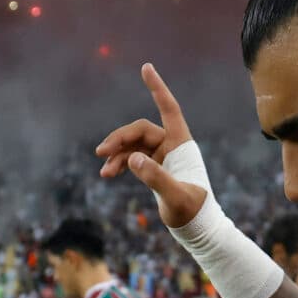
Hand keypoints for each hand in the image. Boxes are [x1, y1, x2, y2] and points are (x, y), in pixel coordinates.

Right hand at [97, 64, 208, 230]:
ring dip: (116, 154)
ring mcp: (161, 156)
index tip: (146, 68)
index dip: (157, 88)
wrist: (196, 228)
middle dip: (119, 139)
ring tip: (103, 171)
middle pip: (140, 130)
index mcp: (181, 143)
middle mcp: (171, 145)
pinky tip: (108, 174)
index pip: (168, 108)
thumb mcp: (175, 196)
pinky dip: (119, 164)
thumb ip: (155, 177)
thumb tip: (132, 159)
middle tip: (101, 153)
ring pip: (133, 145)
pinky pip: (131, 159)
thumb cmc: (193, 211)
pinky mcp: (153, 168)